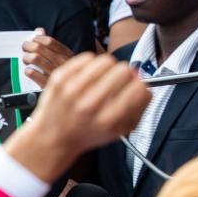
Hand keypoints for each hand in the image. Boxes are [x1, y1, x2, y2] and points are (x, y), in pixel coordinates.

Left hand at [4, 52, 149, 182]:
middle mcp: (90, 105)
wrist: (53, 138)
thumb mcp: (120, 131)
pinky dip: (91, 65)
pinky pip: (86, 58)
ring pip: (106, 61)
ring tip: (103, 78)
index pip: (139, 88)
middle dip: (126, 75)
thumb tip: (144, 84)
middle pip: (124, 71)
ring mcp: (73, 90)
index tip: (134, 89)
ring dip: (109, 68)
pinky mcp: (60, 79)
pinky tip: (88, 76)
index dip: (140, 87)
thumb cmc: (90, 133)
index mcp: (108, 120)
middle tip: (118, 83)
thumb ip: (139, 108)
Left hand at [22, 28, 73, 87]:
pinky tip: (29, 71)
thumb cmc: (66, 73)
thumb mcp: (64, 56)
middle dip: (27, 46)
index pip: (49, 41)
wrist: (73, 93)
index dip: (37, 39)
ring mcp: (55, 73)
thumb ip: (51, 43)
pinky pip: (31, 72)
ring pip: (34, 58)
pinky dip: (27, 70)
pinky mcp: (46, 85)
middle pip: (39, 48)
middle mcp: (62, 63)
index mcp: (67, 54)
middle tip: (25, 48)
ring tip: (26, 59)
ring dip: (26, 57)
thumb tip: (40, 30)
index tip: (33, 40)